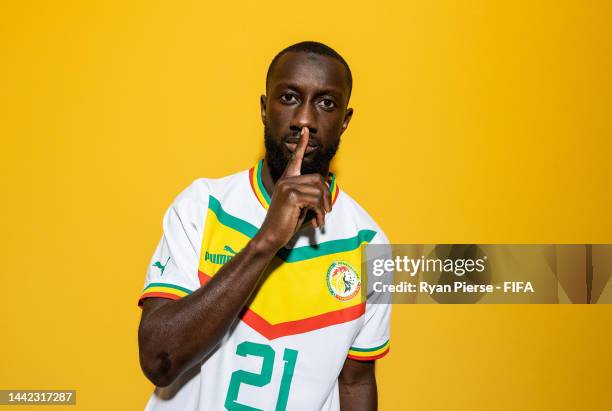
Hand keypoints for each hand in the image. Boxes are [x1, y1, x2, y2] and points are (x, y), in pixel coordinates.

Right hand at [255, 127, 331, 250]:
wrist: (271, 236)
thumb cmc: (286, 224)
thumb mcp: (301, 206)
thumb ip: (311, 195)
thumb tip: (329, 184)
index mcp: (286, 181)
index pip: (295, 159)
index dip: (302, 145)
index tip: (306, 131)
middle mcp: (286, 180)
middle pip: (318, 179)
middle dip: (326, 196)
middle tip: (326, 212)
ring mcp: (287, 186)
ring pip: (319, 191)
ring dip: (324, 208)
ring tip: (320, 219)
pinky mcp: (291, 195)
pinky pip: (316, 201)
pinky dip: (320, 214)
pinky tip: (316, 223)